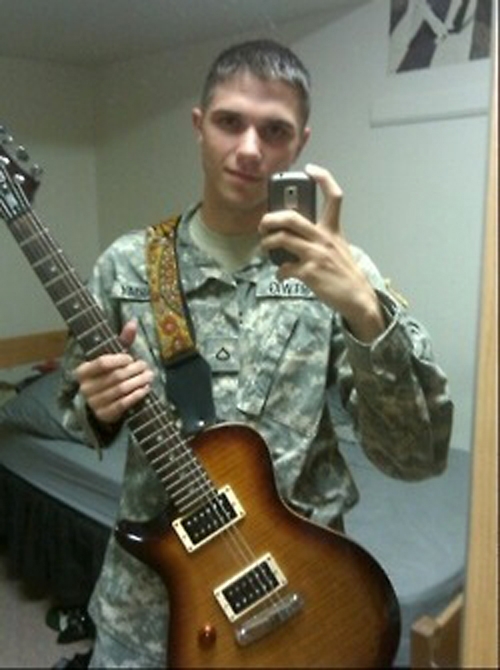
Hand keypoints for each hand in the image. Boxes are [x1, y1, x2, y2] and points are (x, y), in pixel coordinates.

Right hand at [74, 319, 153, 424]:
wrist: (101, 402)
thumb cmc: (108, 374)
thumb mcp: (113, 356)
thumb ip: (122, 340)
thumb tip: (133, 322)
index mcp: (82, 371)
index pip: (102, 362)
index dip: (119, 359)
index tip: (131, 358)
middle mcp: (85, 387)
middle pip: (115, 376)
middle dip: (134, 370)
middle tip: (146, 367)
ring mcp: (93, 403)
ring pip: (120, 390)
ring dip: (138, 382)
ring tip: (149, 376)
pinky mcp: (104, 414)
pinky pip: (123, 404)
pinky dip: (136, 395)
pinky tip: (145, 389)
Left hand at [259, 164, 384, 341]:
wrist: (356, 297)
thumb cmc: (344, 273)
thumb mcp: (338, 248)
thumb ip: (320, 237)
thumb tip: (293, 235)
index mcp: (332, 230)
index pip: (333, 196)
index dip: (323, 178)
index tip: (310, 170)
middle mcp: (324, 238)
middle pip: (291, 217)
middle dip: (270, 218)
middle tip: (263, 224)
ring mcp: (316, 255)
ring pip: (281, 238)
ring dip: (267, 243)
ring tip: (265, 247)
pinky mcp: (309, 272)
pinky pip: (284, 267)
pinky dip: (279, 271)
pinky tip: (281, 274)